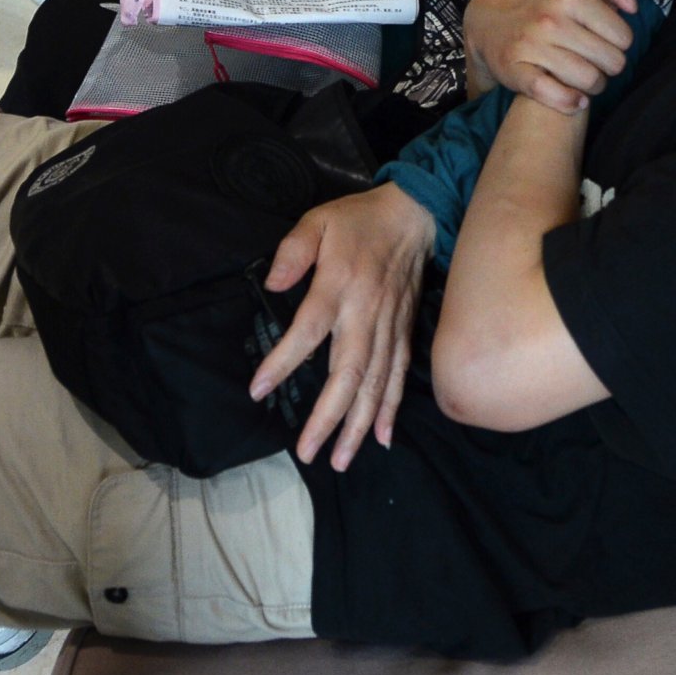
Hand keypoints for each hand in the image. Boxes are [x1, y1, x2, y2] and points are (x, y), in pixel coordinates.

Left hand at [248, 184, 436, 469]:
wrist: (417, 214)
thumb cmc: (359, 221)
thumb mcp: (318, 220)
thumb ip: (293, 250)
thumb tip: (273, 284)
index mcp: (339, 285)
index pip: (309, 330)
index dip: (283, 361)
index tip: (258, 390)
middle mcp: (366, 313)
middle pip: (348, 373)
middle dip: (328, 417)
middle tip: (307, 452)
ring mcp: (389, 327)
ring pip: (375, 384)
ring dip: (358, 425)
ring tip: (340, 459)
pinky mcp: (404, 332)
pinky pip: (399, 376)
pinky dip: (391, 409)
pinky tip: (382, 439)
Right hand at [462, 0, 636, 112]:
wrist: (484, 15)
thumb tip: (631, 7)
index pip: (623, 36)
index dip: (619, 42)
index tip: (606, 41)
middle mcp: (551, 20)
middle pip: (611, 62)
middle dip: (608, 65)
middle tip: (596, 60)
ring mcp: (532, 46)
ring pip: (590, 81)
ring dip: (594, 85)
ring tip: (586, 76)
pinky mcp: (516, 71)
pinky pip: (557, 97)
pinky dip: (572, 102)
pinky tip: (575, 98)